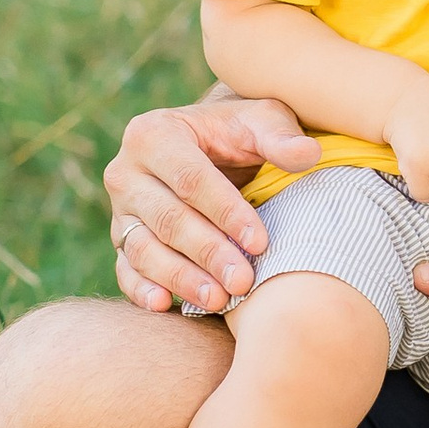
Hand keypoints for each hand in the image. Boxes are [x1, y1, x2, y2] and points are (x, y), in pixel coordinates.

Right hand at [105, 94, 320, 314]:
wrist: (211, 148)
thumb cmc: (239, 134)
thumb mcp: (262, 122)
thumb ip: (281, 136)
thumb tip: (308, 154)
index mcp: (154, 133)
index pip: (190, 179)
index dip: (226, 212)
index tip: (260, 242)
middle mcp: (126, 172)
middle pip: (167, 218)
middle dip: (208, 253)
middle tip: (244, 281)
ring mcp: (120, 210)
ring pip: (143, 249)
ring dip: (181, 278)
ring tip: (219, 300)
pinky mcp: (121, 240)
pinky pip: (125, 269)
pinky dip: (141, 290)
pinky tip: (166, 305)